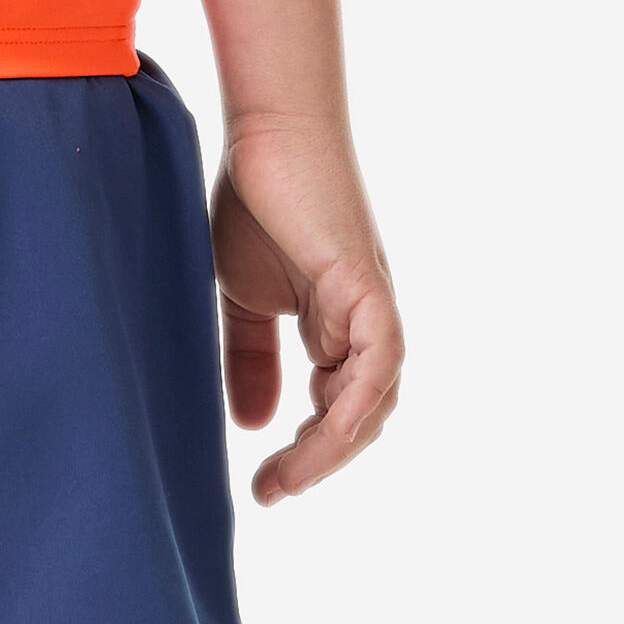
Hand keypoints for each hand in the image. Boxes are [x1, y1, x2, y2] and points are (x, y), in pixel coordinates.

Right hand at [212, 126, 402, 505]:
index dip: (304, 454)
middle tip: (271, 492)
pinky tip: (328, 430)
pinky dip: (360, 401)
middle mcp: (364, 325)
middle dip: (317, 462)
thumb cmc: (256, 197)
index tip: (262, 489)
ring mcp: (370, 307)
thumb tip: (253, 426)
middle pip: (360, 417)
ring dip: (334, 447)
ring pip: (375, 401)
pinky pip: (380, 362)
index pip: (336, 410)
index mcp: (338, 327)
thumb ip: (250, 357)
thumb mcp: (243, 294)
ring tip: (288, 475)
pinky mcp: (367, 288)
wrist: (267, 132)